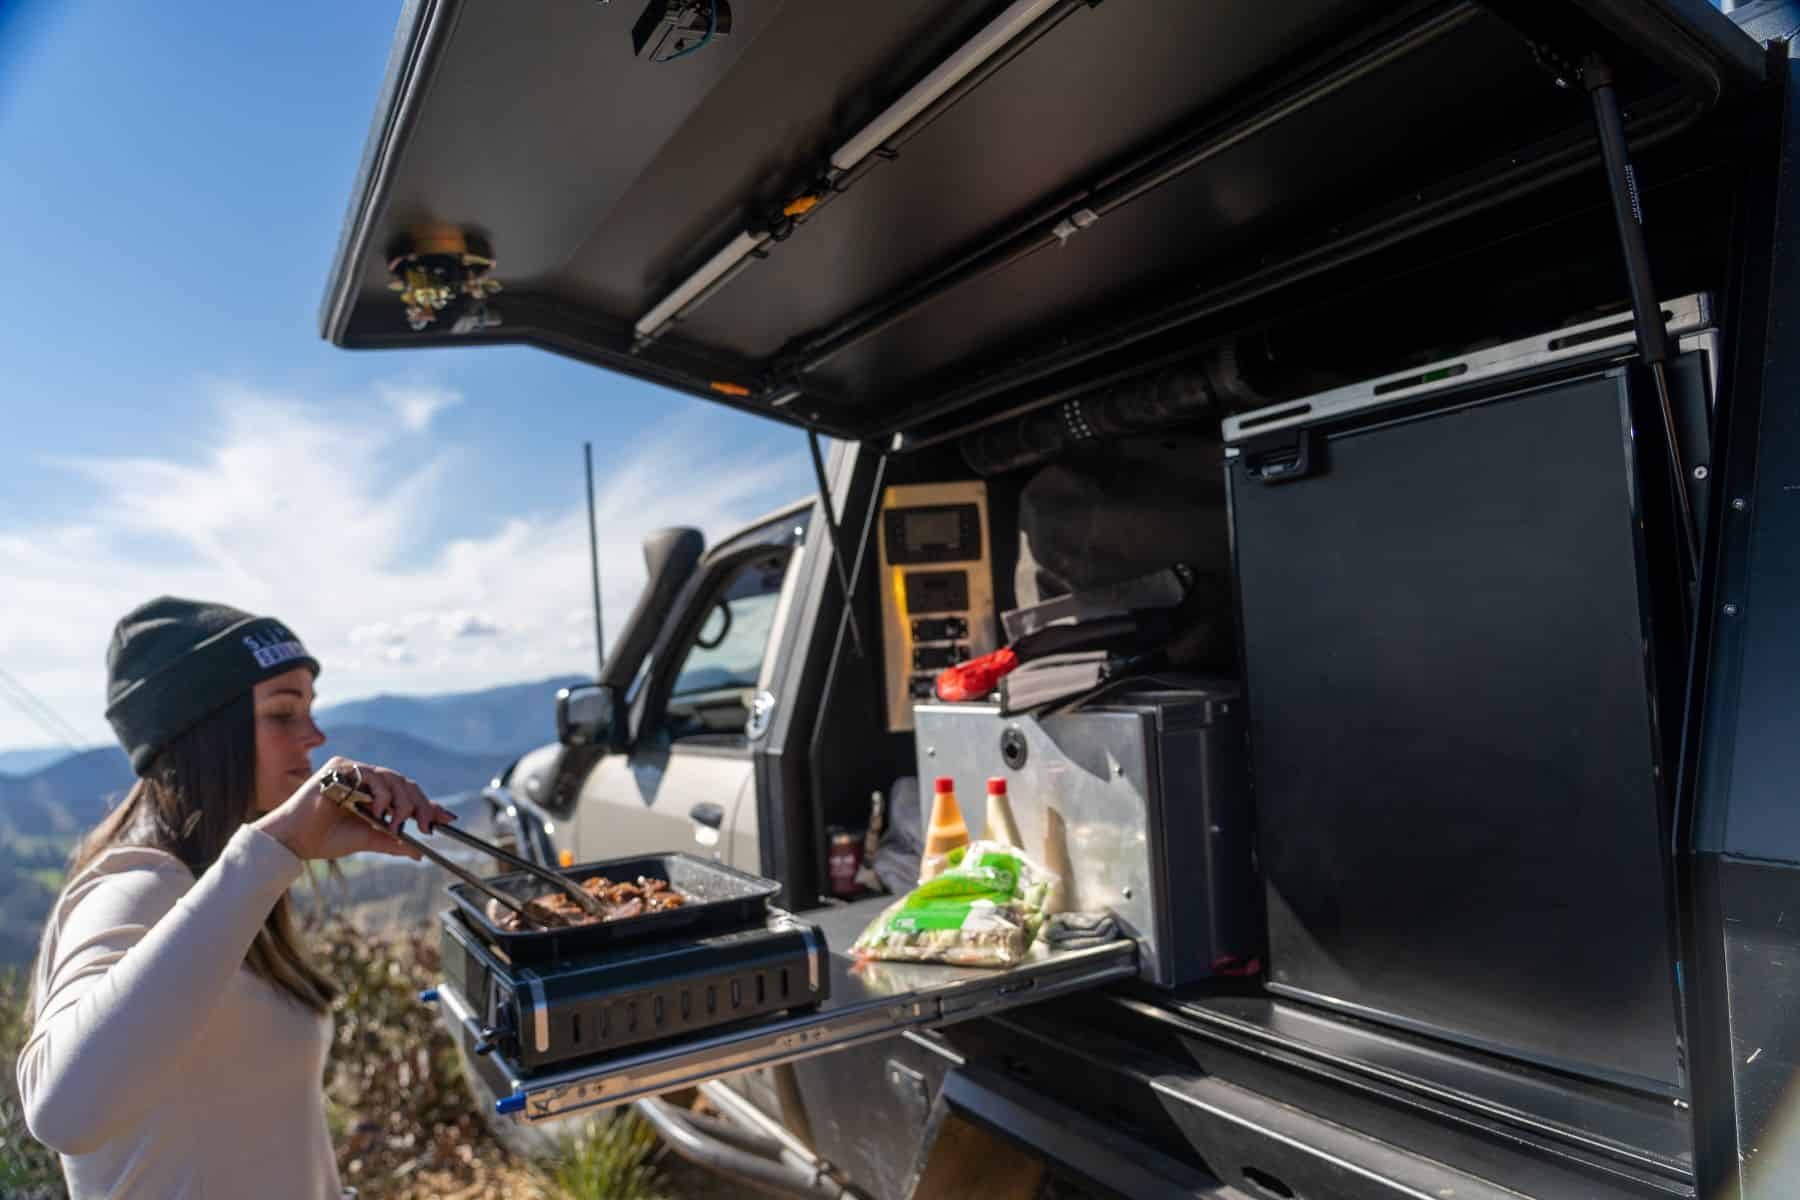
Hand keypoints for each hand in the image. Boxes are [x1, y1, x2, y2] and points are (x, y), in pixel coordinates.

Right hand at [252, 756, 456, 861]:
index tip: (448, 818)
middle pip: (404, 784)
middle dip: (419, 805)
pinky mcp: (339, 767)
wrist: (297, 840)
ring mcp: (352, 771)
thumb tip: (420, 852)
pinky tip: (379, 810)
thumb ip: (393, 842)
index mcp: (373, 793)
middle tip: (427, 826)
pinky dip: (379, 792)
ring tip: (397, 824)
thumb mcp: (369, 840)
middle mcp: (365, 779)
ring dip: (400, 802)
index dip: (427, 804)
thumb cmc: (327, 839)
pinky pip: (368, 773)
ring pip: (391, 778)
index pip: (407, 793)